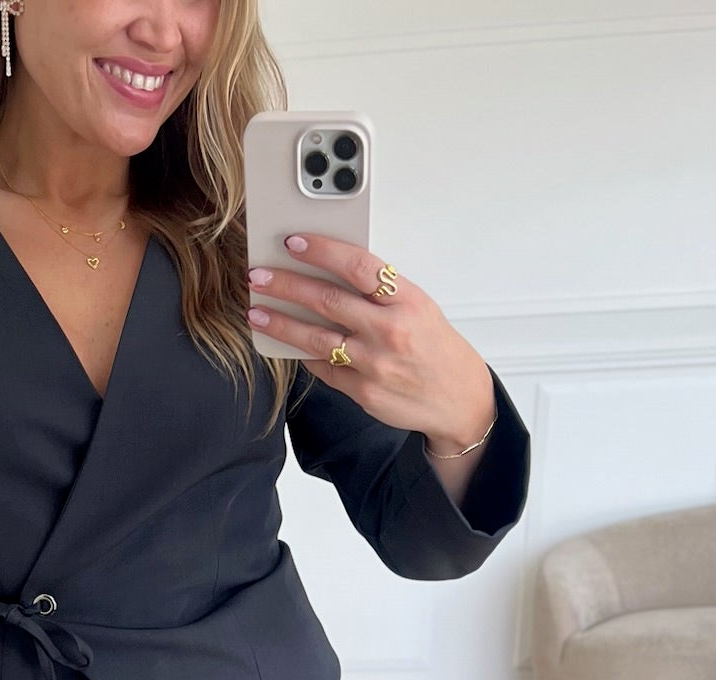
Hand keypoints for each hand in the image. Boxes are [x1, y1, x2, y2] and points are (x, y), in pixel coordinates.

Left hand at [247, 235, 494, 453]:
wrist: (458, 400)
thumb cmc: (436, 348)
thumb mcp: (418, 307)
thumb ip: (379, 292)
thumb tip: (331, 272)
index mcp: (406, 301)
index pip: (358, 266)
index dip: (321, 251)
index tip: (293, 242)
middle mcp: (389, 331)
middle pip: (327, 300)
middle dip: (286, 286)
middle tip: (259, 277)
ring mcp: (374, 364)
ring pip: (316, 338)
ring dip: (281, 323)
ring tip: (257, 312)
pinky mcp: (362, 392)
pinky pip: (323, 369)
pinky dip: (304, 354)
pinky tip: (287, 344)